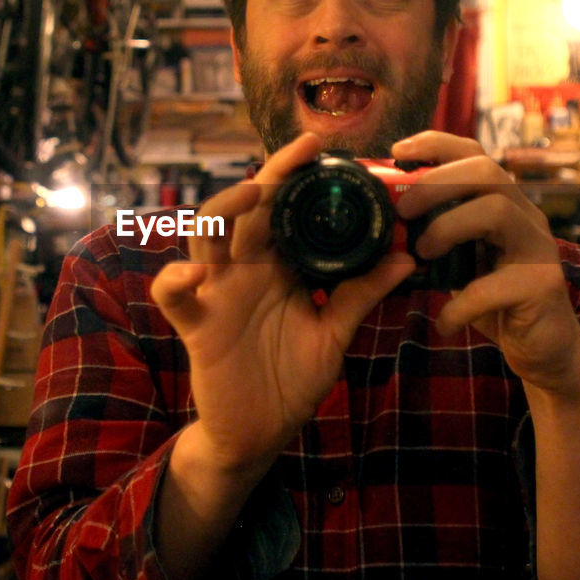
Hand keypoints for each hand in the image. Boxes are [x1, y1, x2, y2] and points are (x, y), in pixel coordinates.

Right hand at [151, 132, 415, 473]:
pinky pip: (172, 294)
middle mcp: (246, 271)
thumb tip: (406, 258)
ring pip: (205, 236)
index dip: (297, 176)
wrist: (261, 433)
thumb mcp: (334, 333)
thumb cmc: (293, 379)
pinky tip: (195, 272)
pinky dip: (175, 277)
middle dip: (270, 176)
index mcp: (280, 267)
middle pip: (248, 210)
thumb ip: (361, 295)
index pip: (285, 209)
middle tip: (300, 153)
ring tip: (254, 194)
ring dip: (223, 209)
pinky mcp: (196, 324)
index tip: (323, 146)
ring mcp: (217, 293)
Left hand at [390, 131, 579, 393]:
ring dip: (448, 228)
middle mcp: (525, 216)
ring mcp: (538, 248)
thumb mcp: (461, 262)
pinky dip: (460, 304)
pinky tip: (444, 321)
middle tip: (404, 212)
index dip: (435, 144)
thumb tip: (385, 226)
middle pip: (486, 170)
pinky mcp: (543, 286)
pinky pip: (494, 285)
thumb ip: (435, 239)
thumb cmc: (496, 301)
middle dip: (436, 183)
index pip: (474, 152)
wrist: (545, 349)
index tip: (396, 150)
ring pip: (496, 210)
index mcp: (503, 203)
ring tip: (423, 254)